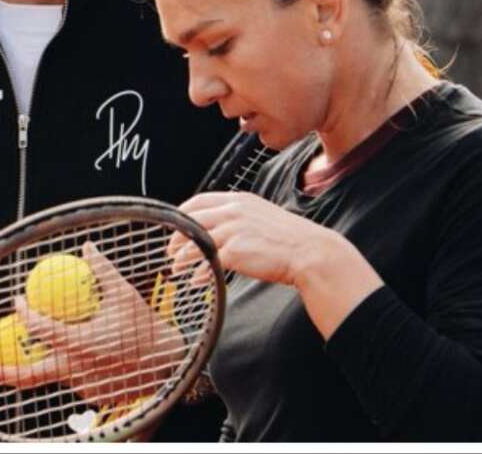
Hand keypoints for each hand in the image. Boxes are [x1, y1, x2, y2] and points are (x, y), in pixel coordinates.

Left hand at [0, 241, 184, 407]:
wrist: (169, 363)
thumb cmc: (145, 327)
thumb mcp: (125, 294)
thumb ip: (102, 271)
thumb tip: (87, 247)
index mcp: (80, 344)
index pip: (40, 329)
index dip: (24, 313)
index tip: (17, 301)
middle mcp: (76, 369)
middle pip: (29, 374)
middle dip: (3, 370)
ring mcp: (83, 387)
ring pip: (55, 372)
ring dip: (49, 358)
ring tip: (53, 342)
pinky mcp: (92, 396)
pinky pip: (74, 379)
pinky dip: (74, 366)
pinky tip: (89, 354)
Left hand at [170, 191, 383, 338]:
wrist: (310, 252)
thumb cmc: (290, 240)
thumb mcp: (262, 217)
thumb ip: (240, 219)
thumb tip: (220, 230)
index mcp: (240, 200)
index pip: (199, 201)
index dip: (182, 214)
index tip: (175, 227)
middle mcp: (234, 210)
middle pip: (192, 220)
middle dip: (177, 237)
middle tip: (170, 251)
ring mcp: (234, 230)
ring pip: (196, 241)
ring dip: (182, 257)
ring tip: (176, 269)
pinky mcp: (236, 251)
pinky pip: (208, 262)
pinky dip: (199, 273)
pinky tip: (197, 281)